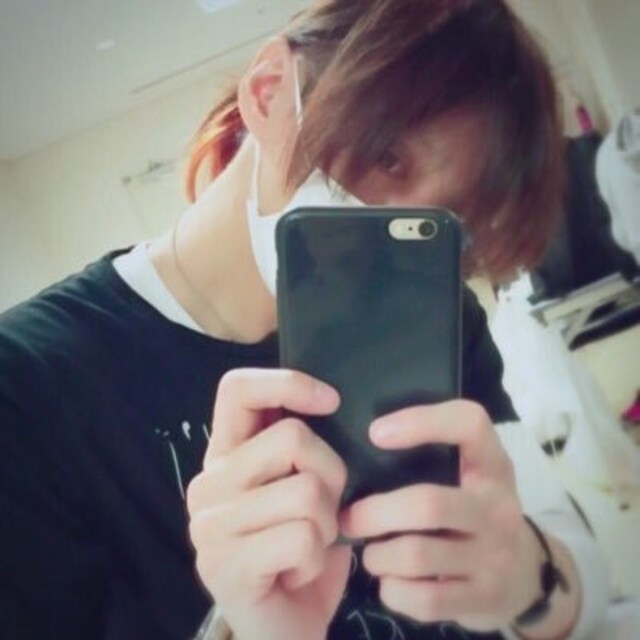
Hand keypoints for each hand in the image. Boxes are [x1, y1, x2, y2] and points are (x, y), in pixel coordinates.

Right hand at [187, 368, 351, 639]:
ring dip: (328, 524)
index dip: (288, 383)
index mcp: (225, 456)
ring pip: (307, 490)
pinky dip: (319, 558)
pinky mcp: (224, 565)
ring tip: (310, 547)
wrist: (282, 635)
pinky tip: (299, 574)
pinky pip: (303, 536)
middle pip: (293, 438)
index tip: (332, 401)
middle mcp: (208, 483)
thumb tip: (334, 406)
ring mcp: (210, 525)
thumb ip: (306, 452)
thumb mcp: (305, 491)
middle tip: (324, 513)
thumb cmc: (300, 555)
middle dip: (333, 475)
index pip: (238, 389)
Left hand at [339, 399, 542, 632]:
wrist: (527, 576)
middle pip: (427, 504)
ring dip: (378, 555)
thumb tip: (360, 451)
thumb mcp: (472, 476)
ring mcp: (494, 558)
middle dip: (375, 513)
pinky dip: (393, 590)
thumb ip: (432, 459)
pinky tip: (390, 581)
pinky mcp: (483, 600)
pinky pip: (423, 599)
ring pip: (417, 555)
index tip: (376, 432)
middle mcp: (498, 509)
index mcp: (493, 467)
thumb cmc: (478, 512)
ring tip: (371, 552)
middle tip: (349, 518)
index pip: (469, 425)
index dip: (421, 421)